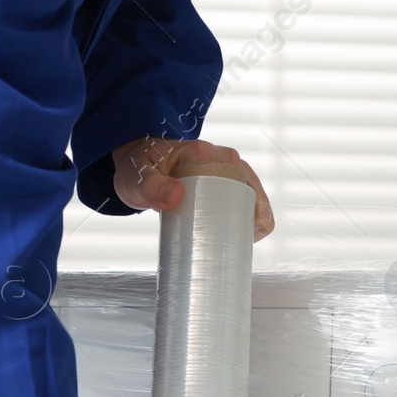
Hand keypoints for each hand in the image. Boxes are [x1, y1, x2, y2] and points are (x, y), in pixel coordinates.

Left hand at [110, 137, 274, 240]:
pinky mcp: (233, 184)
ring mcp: (232, 172)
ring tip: (236, 244)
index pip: (237, 179)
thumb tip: (176, 196)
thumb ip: (150, 186)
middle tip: (227, 244)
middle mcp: (224, 159)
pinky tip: (244, 238)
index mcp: (205, 153)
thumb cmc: (139, 170)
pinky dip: (255, 224)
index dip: (242, 208)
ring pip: (258, 202)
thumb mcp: (137, 178)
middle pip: (254, 193)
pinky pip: (254, 205)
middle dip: (252, 222)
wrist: (140, 168)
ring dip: (255, 225)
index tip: (226, 232)